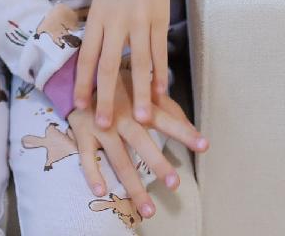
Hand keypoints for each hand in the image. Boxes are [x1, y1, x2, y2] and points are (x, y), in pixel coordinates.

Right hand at [68, 70, 208, 219]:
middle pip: (141, 142)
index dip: (184, 132)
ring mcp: (101, 125)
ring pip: (118, 158)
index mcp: (139, 105)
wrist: (80, 75)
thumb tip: (192, 127)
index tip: (204, 145)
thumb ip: (167, 108)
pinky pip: (86, 155)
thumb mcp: (141, 89)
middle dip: (157, 163)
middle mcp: (121, 116)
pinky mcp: (82, 131)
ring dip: (133, 184)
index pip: (165, 120)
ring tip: (148, 209)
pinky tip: (101, 191)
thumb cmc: (119, 86)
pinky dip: (92, 173)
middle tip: (174, 184)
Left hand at [73, 0, 190, 126]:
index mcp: (97, 16)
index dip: (83, 82)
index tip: (80, 106)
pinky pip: (159, 52)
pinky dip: (160, 75)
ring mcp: (139, 21)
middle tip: (106, 124)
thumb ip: (98, 23)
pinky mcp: (159, 19)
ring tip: (143, 120)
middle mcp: (116, 21)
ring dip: (141, 95)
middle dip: (107, 97)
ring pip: (139, 64)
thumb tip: (92, 51)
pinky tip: (162, 94)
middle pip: (110, 66)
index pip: (87, 56)